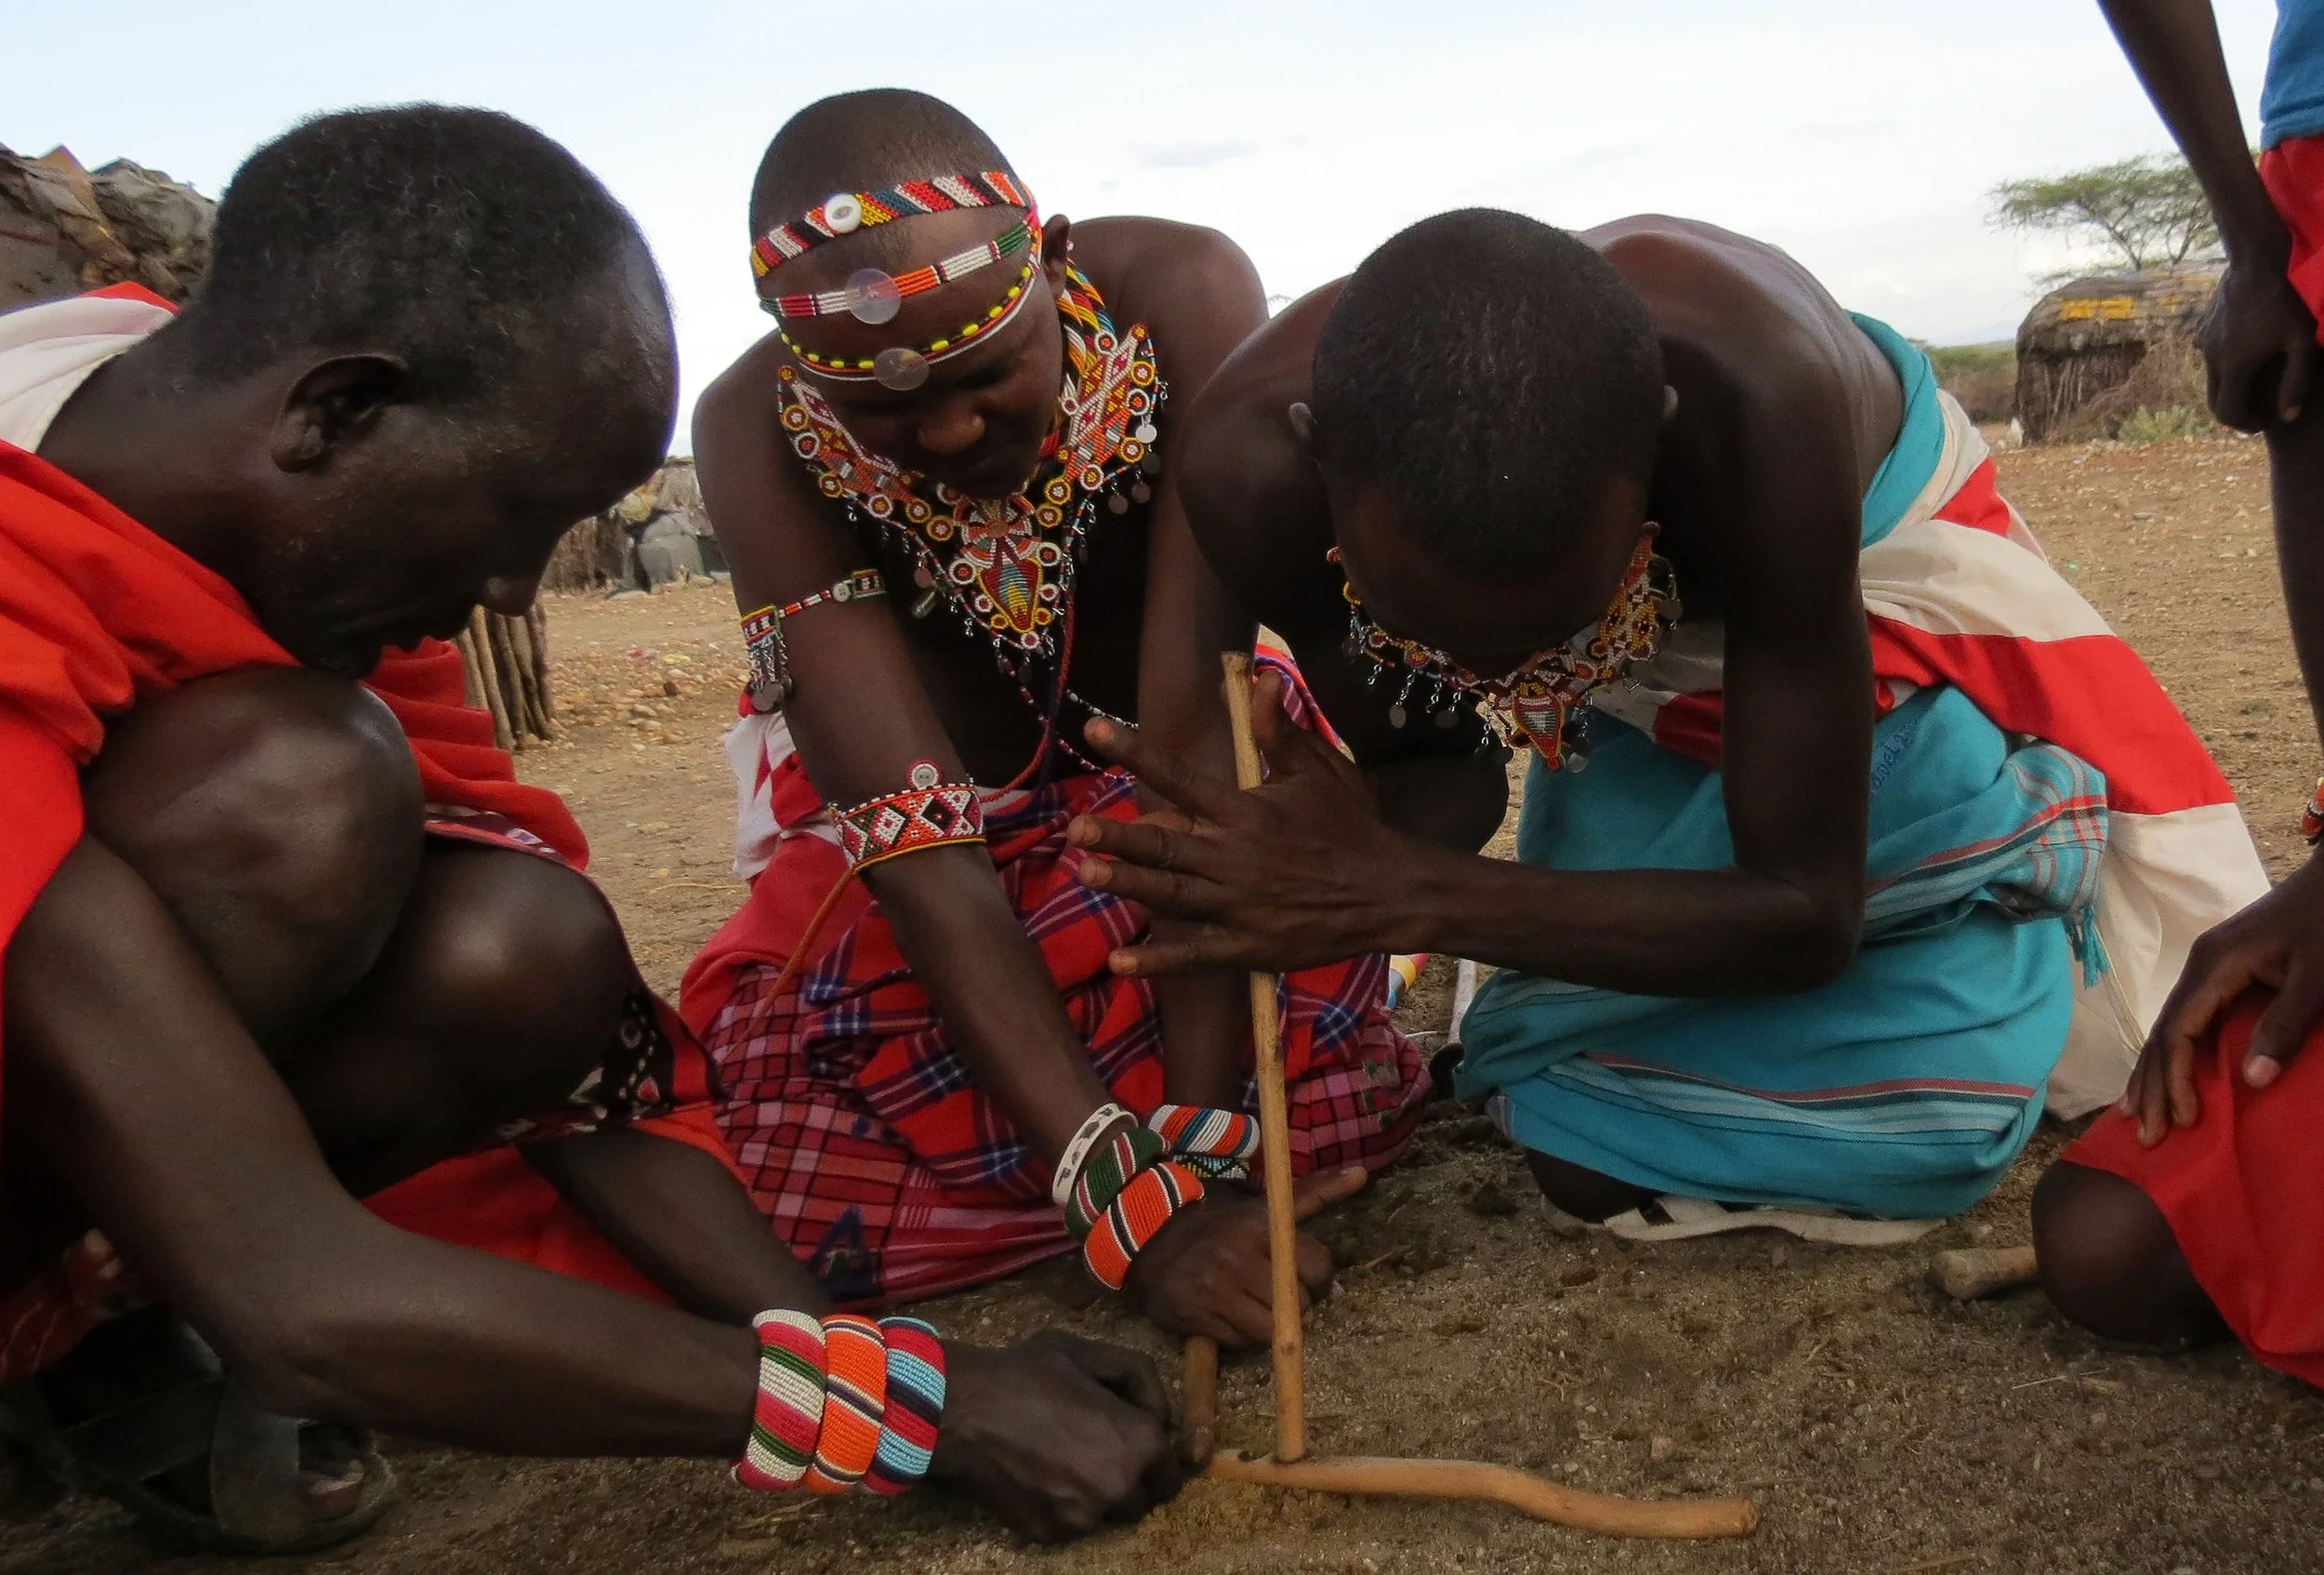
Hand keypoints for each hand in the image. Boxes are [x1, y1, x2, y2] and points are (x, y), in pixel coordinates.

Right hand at [928, 1332, 1183, 1541]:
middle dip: (1132, 1479)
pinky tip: (1039, 1474)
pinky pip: (1073, 1524)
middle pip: (1145, 1499)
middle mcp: (1120, 1488)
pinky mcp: (1051, 1535)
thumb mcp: (1089, 1352)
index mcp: (1139, 1443)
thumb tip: (1158, 1412)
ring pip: (1110, 1515)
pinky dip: (1064, 1506)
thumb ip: (1138, 1376)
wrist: (962, 1410)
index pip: (1173, 1472)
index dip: (1156, 1455)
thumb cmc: (1027, 1373)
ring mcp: (1084, 1518)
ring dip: (1101, 1494)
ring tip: (1067, 1460)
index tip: (1133, 1440)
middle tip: (1101, 1451)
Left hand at [1067, 672, 1412, 975]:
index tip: (1094, 729)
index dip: (1136, 751)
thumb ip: (1281, 731)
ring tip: (1087, 872)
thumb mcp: (1321, 772)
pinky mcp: (1246, 946)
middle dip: (1121, 834)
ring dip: (1128, 882)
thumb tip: (1262, 679)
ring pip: (1172, 893)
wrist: (1392, 893)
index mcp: (1247, 811)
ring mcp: (1239, 905)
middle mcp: (1235, 856)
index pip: (1181, 777)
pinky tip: (1120, 962)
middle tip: (1076, 828)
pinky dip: (1158, 959)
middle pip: (1167, 842)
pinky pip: (1195, 953)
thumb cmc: (1354, 827)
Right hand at [1124, 1166, 1366, 1344]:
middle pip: (1298, 1304)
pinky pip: (1241, 1343)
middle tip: (1277, 1294)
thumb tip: (1362, 1173)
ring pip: (1272, 1330)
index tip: (1306, 1277)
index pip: (1317, 1267)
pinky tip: (1232, 1316)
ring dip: (1272, 1327)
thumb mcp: (1265, 1207)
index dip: (1319, 1279)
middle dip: (1295, 1305)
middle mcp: (1237, 1257)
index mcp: (1259, 1227)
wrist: (1153, 1242)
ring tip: (1257, 1307)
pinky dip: (1243, 1337)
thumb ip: (1315, 1193)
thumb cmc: (1222, 1227)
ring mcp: (1215, 1290)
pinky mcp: (1197, 1318)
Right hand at [2121, 855, 2323, 1144]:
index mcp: (2215, 966)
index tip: (2185, 1120)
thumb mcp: (2317, 978)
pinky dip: (2171, 1051)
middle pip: (2163, 1032)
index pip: (2179, 1031)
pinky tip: (2164, 1072)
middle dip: (2152, 1084)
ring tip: (2138, 1113)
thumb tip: (2251, 1081)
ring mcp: (2206, 965)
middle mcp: (2199, 965)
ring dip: (2153, 1071)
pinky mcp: (2220, 968)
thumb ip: (2285, 1026)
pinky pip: (2185, 1016)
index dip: (2175, 1078)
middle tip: (2146, 1135)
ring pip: (2168, 1025)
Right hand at [2199, 258, 2318, 430]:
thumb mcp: (2303, 341)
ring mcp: (2205, 341)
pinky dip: (2226, 365)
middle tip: (2259, 411)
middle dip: (2235, 411)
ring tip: (2257, 382)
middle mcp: (2212, 357)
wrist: (2258, 259)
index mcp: (2234, 365)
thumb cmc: (2288, 299)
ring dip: (2231, 387)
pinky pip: (2212, 355)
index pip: (2228, 413)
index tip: (2265, 422)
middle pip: (2214, 401)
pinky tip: (2249, 352)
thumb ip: (2297, 382)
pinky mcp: (2205, 326)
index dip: (2245, 424)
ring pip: (2212, 378)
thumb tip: (2287, 417)